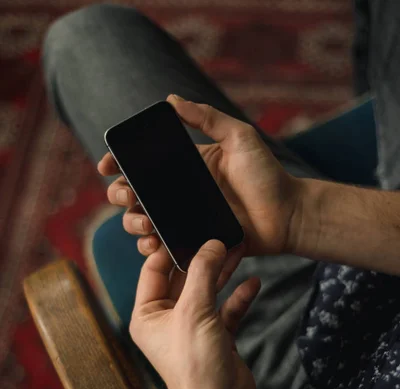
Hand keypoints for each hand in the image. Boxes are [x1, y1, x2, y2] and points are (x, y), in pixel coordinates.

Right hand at [98, 95, 299, 257]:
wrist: (287, 215)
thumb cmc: (267, 175)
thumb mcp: (239, 138)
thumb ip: (207, 118)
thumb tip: (171, 99)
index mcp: (185, 166)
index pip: (143, 163)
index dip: (118, 162)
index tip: (107, 163)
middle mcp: (178, 193)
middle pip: (134, 193)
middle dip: (120, 194)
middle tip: (128, 195)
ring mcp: (184, 219)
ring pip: (142, 221)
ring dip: (132, 222)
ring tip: (144, 223)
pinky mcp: (192, 242)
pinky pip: (163, 245)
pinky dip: (150, 246)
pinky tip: (153, 244)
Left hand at [130, 239, 260, 388]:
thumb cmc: (195, 364)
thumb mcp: (194, 311)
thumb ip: (203, 272)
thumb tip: (212, 243)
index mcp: (147, 314)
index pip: (154, 270)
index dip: (171, 248)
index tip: (191, 228)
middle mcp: (167, 319)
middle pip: (184, 278)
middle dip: (204, 257)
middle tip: (222, 233)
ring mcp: (193, 328)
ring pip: (208, 291)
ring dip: (224, 272)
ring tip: (242, 248)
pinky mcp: (216, 338)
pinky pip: (227, 310)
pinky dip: (239, 297)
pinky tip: (254, 283)